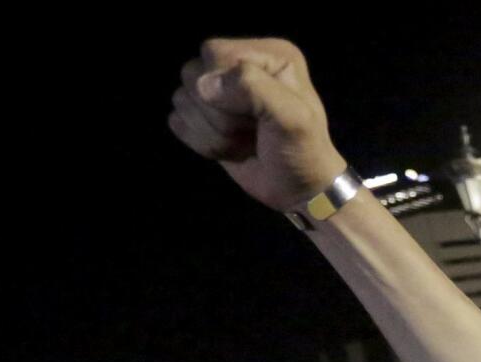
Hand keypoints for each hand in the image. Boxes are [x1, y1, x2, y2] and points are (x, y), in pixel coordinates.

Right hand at [169, 39, 348, 211]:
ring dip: (213, 132)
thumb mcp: (292, 117)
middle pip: (192, 74)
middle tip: (252, 130)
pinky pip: (177, 120)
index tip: (256, 115)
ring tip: (245, 140)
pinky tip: (230, 148)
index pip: (214, 52)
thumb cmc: (303, 152)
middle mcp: (242, 65)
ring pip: (182, 99)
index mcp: (269, 54)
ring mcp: (221, 91)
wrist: (298, 190)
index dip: (225, 88)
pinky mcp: (205, 116)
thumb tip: (204, 85)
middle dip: (219, 114)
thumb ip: (253, 88)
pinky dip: (202, 142)